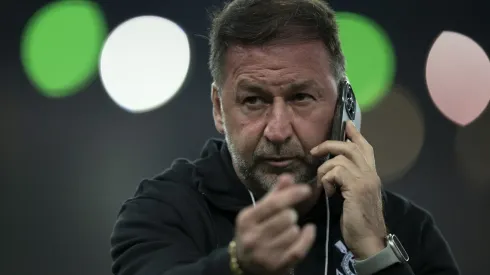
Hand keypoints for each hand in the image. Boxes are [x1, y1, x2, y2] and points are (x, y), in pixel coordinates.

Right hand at [234, 175, 315, 274]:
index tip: (306, 189)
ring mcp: (264, 254)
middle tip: (288, 218)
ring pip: (293, 232)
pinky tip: (308, 230)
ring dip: (295, 228)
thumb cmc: (254, 231)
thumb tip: (288, 176)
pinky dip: (307, 238)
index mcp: (246, 219)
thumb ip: (274, 194)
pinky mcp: (276, 266)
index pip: (273, 204)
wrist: (244, 264)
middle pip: (286, 218)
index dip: (292, 195)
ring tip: (288, 230)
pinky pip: (298, 249)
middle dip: (291, 215)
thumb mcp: (258, 212)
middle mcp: (252, 237)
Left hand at [310, 121, 386, 259]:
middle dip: (329, 145)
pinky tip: (327, 193)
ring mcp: (365, 179)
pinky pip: (336, 171)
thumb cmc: (359, 222)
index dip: (356, 134)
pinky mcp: (357, 187)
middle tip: (314, 152)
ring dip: (324, 170)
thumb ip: (349, 181)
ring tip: (323, 184)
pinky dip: (326, 180)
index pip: (366, 147)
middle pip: (350, 147)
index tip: (347, 123)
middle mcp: (371, 173)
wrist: (368, 240)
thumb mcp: (354, 196)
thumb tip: (334, 170)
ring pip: (339, 158)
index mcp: (371, 174)